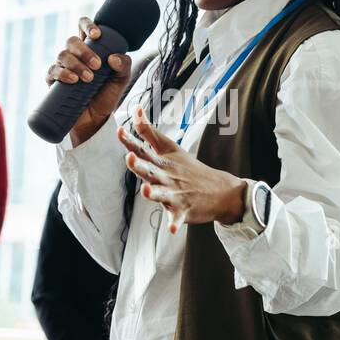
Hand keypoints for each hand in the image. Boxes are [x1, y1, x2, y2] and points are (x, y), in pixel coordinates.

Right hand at [44, 16, 131, 146]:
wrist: (95, 119)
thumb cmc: (107, 95)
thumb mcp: (121, 80)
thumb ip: (124, 65)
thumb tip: (112, 57)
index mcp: (90, 48)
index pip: (83, 27)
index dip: (87, 25)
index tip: (97, 35)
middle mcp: (74, 55)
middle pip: (72, 40)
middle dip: (84, 51)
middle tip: (97, 66)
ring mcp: (63, 66)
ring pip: (63, 54)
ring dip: (77, 64)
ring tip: (89, 79)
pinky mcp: (54, 81)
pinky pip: (53, 71)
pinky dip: (63, 74)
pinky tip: (73, 80)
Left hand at [118, 105, 246, 233]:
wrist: (220, 190)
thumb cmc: (188, 168)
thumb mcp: (169, 148)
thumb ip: (148, 131)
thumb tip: (135, 110)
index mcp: (162, 161)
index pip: (143, 149)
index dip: (130, 141)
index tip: (119, 131)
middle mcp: (167, 176)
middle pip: (150, 170)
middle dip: (139, 165)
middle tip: (129, 158)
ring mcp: (176, 193)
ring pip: (162, 194)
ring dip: (155, 193)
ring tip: (147, 192)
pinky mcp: (184, 209)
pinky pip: (177, 218)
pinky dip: (174, 223)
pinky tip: (170, 229)